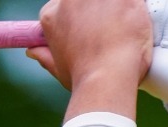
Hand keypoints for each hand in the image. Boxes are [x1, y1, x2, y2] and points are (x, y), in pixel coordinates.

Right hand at [24, 0, 151, 93]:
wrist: (108, 77)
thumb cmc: (84, 77)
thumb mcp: (58, 68)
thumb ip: (45, 56)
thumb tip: (32, 51)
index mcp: (52, 15)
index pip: (63, 5)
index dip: (77, 17)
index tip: (87, 28)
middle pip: (85, 0)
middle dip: (97, 11)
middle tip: (107, 30)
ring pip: (110, 0)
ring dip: (116, 9)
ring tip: (122, 29)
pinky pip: (133, 0)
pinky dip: (135, 9)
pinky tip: (134, 24)